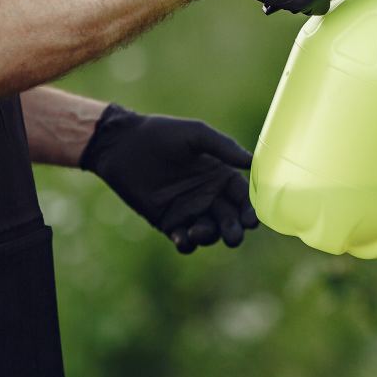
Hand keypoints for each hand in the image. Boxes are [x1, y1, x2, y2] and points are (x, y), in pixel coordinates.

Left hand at [78, 104, 257, 252]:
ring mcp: (189, 211)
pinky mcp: (168, 222)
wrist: (122, 145)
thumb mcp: (195, 134)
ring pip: (210, 233)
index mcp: (220, 175)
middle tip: (233, 236)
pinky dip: (187, 243)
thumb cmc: (161, 133)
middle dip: (235, 230)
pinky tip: (183, 237)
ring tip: (199, 230)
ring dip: (210, 236)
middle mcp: (209, 195)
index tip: (252, 220)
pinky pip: (184, 240)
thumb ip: (224, 147)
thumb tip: (253, 161)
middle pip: (230, 219)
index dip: (250, 209)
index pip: (243, 197)